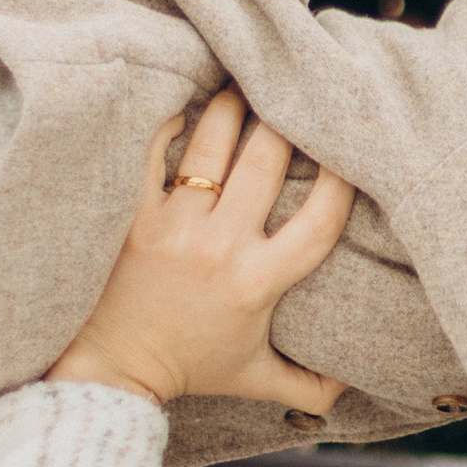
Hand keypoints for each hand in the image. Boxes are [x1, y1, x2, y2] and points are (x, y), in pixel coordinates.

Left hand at [47, 91, 354, 412]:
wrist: (113, 370)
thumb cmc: (188, 367)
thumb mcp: (256, 380)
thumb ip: (311, 385)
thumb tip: (353, 385)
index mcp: (258, 282)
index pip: (321, 220)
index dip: (344, 178)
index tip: (351, 149)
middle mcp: (220, 247)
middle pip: (268, 160)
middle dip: (288, 118)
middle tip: (295, 89)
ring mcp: (174, 225)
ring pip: (213, 142)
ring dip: (234, 105)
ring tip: (246, 81)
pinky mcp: (133, 214)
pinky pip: (153, 150)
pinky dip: (169, 120)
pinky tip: (185, 101)